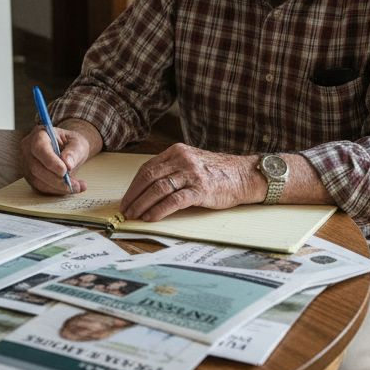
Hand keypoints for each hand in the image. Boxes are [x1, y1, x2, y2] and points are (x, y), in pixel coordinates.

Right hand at [18, 119, 100, 194]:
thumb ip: (74, 152)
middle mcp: (29, 149)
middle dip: (56, 179)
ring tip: (77, 187)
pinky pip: (40, 187)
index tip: (64, 171)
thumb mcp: (78, 143)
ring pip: (37, 180)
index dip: (50, 161)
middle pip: (36, 167)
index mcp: (40, 135)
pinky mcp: (30, 177)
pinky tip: (70, 189)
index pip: (39, 148)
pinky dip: (56, 190)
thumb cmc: (71, 143)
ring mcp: (27, 164)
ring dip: (57, 187)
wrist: (68, 150)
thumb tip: (67, 163)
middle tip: (75, 184)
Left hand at [120, 143, 261, 221]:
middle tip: (126, 210)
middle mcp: (183, 160)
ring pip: (159, 189)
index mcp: (177, 152)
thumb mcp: (192, 162)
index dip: (134, 185)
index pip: (148, 168)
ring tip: (135, 215)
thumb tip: (147, 189)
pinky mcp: (201, 189)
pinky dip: (159, 210)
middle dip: (134, 196)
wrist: (243, 176)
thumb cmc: (217, 173)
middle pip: (150, 178)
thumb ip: (172, 169)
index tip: (127, 199)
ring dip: (143, 204)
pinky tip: (151, 217)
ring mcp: (192, 174)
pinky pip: (174, 200)